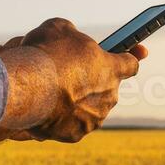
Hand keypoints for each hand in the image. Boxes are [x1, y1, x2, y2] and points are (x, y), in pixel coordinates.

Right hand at [0, 17, 146, 143]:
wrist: (27, 88)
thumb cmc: (46, 54)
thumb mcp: (60, 29)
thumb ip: (73, 36)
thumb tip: (69, 39)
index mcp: (112, 69)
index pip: (131, 63)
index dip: (130, 57)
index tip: (136, 52)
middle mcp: (109, 96)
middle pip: (106, 87)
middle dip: (92, 80)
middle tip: (69, 72)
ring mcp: (93, 118)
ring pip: (90, 108)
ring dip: (77, 101)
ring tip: (53, 91)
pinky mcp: (75, 134)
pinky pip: (71, 124)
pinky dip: (61, 117)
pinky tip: (47, 107)